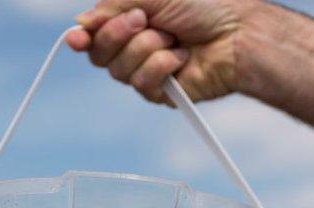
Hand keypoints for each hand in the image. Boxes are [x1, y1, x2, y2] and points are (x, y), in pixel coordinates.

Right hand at [66, 0, 262, 103]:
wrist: (236, 32)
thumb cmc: (202, 7)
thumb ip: (112, 6)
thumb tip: (81, 23)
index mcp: (128, 22)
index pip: (92, 35)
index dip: (80, 38)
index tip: (77, 38)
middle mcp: (133, 48)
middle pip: (99, 55)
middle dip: (119, 33)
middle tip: (145, 19)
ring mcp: (146, 72)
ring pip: (120, 71)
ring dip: (148, 48)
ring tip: (173, 38)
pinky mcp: (161, 93)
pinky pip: (143, 84)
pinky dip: (163, 65)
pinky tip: (182, 58)